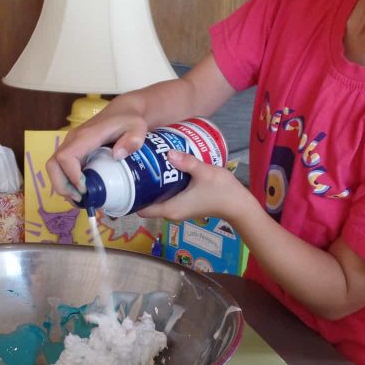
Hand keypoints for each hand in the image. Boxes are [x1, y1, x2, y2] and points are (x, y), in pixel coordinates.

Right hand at [46, 102, 149, 202]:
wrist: (122, 111)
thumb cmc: (129, 120)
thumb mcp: (137, 127)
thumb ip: (132, 140)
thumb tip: (116, 156)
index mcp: (86, 136)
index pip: (65, 157)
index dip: (71, 176)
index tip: (84, 189)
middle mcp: (73, 140)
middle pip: (53, 165)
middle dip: (61, 185)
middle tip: (79, 199)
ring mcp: (71, 145)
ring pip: (54, 168)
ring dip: (62, 186)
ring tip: (80, 199)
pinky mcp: (73, 150)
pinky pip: (61, 168)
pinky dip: (67, 182)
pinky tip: (81, 192)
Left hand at [137, 150, 254, 221]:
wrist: (240, 205)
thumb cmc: (223, 191)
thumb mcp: (205, 172)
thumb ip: (186, 162)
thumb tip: (168, 152)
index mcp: (171, 208)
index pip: (141, 208)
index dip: (131, 197)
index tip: (125, 180)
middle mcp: (171, 212)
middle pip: (146, 203)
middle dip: (139, 187)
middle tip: (135, 167)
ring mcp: (178, 210)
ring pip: (156, 199)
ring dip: (151, 186)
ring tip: (147, 166)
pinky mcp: (184, 205)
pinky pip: (166, 197)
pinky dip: (162, 187)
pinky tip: (165, 170)